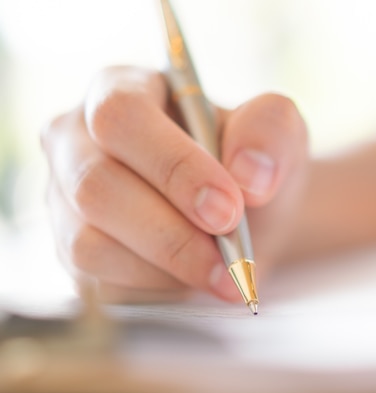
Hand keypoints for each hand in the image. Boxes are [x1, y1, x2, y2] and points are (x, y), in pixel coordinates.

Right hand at [41, 66, 308, 303]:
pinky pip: (96, 281)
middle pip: (95, 185)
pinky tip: (193, 279)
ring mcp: (66, 199)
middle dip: (170, 231)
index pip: (122, 116)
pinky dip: (153, 288)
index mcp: (120, 89)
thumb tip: (248, 172)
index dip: (174, 166)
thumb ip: (270, 131)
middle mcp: (78, 141)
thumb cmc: (249, 166)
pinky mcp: (71, 250)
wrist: (245, 217)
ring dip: (165, 266)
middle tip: (230, 256)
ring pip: (88, 242)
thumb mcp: (278, 133)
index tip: (229, 209)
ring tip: (223, 274)